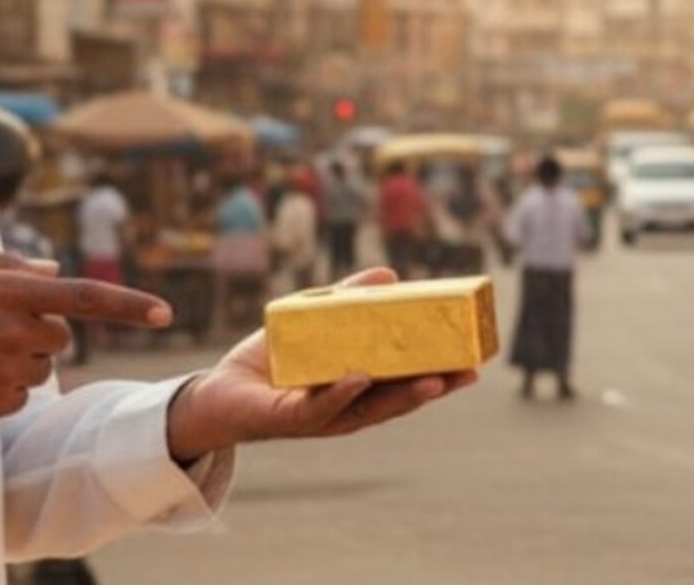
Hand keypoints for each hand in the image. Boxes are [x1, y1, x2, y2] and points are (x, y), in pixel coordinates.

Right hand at [0, 253, 171, 426]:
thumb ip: (10, 267)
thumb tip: (55, 272)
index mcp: (7, 292)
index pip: (86, 297)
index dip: (129, 304)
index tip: (166, 313)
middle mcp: (12, 333)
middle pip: (60, 336)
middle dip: (38, 331)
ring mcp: (1, 375)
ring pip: (40, 370)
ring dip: (18, 361)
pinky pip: (18, 399)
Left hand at [164, 267, 477, 461]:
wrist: (221, 390)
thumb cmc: (273, 359)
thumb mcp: (314, 318)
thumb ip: (348, 298)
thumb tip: (389, 275)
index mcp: (359, 389)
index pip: (406, 385)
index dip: (440, 376)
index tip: (473, 363)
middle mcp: (346, 409)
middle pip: (398, 402)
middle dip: (434, 389)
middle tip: (467, 373)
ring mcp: (321, 417)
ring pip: (367, 409)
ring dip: (400, 397)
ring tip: (432, 381)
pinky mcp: (289, 419)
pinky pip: (318, 407)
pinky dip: (340, 393)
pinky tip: (359, 378)